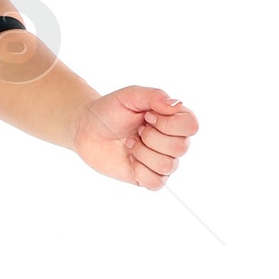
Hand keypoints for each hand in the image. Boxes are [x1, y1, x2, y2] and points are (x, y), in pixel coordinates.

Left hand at [73, 86, 198, 188]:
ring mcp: (162, 161)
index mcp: (174, 119)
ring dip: (143, 153)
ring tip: (130, 143)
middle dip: (152, 138)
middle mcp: (173, 141)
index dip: (169, 124)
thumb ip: (154, 96)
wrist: (87, 130)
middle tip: (136, 131)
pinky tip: (130, 160)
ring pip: (168, 166)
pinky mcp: (148, 177)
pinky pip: (156, 183)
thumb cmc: (110, 110)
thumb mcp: (131, 95)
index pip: (192, 126)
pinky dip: (140, 172)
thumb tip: (177, 105)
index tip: (147, 117)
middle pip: (181, 147)